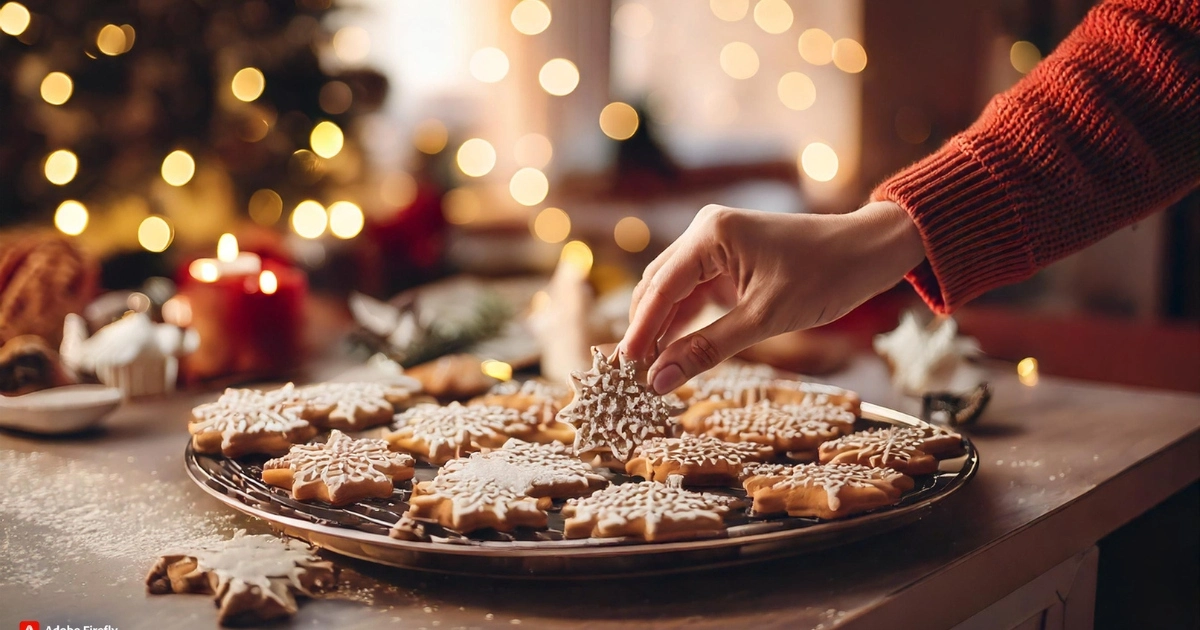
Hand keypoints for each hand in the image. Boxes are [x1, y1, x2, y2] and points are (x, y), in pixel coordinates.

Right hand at [619, 201, 924, 393]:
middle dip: (644, 331)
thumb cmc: (825, 277)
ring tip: (646, 370)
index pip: (660, 288)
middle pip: (658, 287)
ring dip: (661, 329)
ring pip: (673, 292)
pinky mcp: (727, 260)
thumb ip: (708, 349)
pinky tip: (673, 352)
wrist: (868, 253)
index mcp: (710, 233)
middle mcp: (705, 231)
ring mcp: (715, 244)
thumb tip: (660, 380)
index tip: (621, 368)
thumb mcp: (764, 320)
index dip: (638, 331)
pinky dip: (683, 323)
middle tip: (628, 376)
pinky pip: (694, 294)